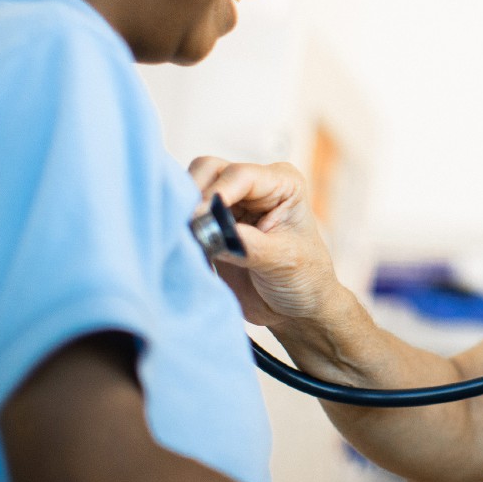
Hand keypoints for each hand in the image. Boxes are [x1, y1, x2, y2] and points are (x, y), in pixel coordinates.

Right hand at [187, 158, 343, 328]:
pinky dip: (178, 228)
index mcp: (283, 183)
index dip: (216, 194)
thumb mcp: (283, 260)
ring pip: (191, 190)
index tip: (197, 219)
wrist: (296, 310)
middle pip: (209, 171)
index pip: (240, 175)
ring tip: (183, 240)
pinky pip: (184, 216)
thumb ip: (247, 244)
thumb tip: (211, 231)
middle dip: (193, 196)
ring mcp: (231, 204)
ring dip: (182, 211)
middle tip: (186, 229)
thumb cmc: (304, 280)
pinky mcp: (212, 226)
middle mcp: (255, 186)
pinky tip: (180, 247)